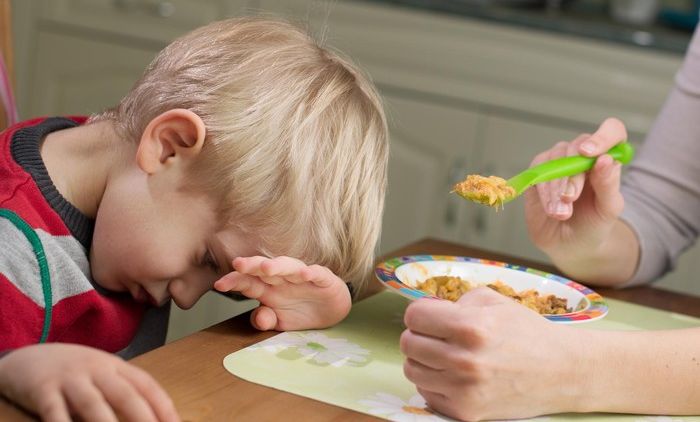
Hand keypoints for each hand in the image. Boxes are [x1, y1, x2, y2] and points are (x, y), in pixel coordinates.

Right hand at [0, 344, 178, 421]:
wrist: (26, 357)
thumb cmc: (73, 373)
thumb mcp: (101, 375)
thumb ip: (122, 392)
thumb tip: (152, 418)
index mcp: (115, 366)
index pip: (146, 385)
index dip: (163, 405)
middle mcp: (95, 369)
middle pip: (124, 393)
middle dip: (143, 417)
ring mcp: (69, 378)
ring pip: (93, 403)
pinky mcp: (42, 389)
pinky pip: (54, 411)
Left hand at [213, 256, 351, 330]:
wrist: (331, 309)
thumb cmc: (301, 312)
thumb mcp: (280, 322)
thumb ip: (266, 320)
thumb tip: (257, 318)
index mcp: (268, 289)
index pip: (248, 282)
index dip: (234, 281)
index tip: (219, 285)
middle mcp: (282, 279)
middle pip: (264, 269)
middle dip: (251, 265)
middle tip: (238, 264)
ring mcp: (302, 277)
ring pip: (288, 267)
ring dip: (278, 266)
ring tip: (267, 268)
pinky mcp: (323, 278)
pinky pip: (316, 273)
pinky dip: (311, 273)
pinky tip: (305, 274)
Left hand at [400, 288, 584, 420]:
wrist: (562, 372)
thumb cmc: (527, 332)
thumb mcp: (493, 301)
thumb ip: (455, 301)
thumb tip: (426, 310)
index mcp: (471, 327)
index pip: (414, 316)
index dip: (420, 313)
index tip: (431, 315)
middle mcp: (465, 360)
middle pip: (408, 343)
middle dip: (420, 334)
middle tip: (437, 334)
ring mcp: (463, 390)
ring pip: (411, 369)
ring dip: (423, 359)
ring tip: (445, 354)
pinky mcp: (465, 412)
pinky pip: (426, 392)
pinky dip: (434, 381)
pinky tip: (453, 374)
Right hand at [524, 117, 626, 258]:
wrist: (570, 246)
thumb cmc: (594, 225)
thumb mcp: (608, 209)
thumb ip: (609, 185)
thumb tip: (605, 159)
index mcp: (606, 159)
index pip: (611, 131)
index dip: (602, 136)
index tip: (589, 153)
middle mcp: (581, 156)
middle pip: (576, 146)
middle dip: (572, 174)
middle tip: (570, 198)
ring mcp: (558, 162)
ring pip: (554, 159)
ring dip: (556, 187)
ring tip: (561, 213)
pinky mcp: (537, 173)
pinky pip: (537, 172)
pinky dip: (544, 192)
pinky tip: (551, 209)